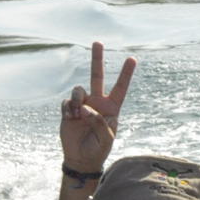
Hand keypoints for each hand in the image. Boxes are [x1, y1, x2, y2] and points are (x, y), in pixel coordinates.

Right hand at [59, 40, 135, 171]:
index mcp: (111, 108)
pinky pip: (66, 102)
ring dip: (77, 100)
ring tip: (78, 115)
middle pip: (97, 76)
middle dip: (97, 59)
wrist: (81, 158)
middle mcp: (97, 102)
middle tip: (98, 42)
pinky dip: (68, 110)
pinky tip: (70, 120)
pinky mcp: (68, 109)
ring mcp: (82, 104)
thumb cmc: (99, 148)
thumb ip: (98, 121)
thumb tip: (85, 107)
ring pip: (78, 90)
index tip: (132, 58)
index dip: (126, 74)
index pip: (120, 87)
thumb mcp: (106, 138)